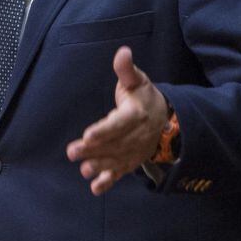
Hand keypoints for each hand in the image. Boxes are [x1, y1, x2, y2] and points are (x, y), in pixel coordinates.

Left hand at [66, 46, 168, 194]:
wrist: (167, 120)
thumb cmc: (144, 97)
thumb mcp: (138, 80)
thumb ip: (126, 69)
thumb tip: (123, 51)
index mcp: (136, 114)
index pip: (119, 123)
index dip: (104, 129)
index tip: (88, 134)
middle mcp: (136, 135)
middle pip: (113, 144)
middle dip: (93, 150)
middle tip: (72, 152)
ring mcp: (134, 151)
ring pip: (116, 160)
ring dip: (99, 166)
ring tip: (83, 169)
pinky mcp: (131, 161)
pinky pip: (120, 173)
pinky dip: (109, 182)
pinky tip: (95, 188)